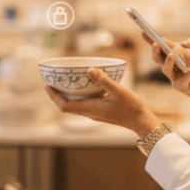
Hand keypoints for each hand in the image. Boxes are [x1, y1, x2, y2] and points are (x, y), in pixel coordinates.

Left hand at [44, 67, 160, 138]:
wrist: (142, 120)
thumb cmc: (132, 108)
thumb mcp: (118, 91)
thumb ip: (104, 80)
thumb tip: (89, 69)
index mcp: (91, 109)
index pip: (65, 106)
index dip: (54, 97)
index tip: (47, 86)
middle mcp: (90, 112)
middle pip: (68, 105)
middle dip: (58, 94)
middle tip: (53, 80)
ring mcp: (96, 111)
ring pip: (77, 103)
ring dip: (70, 93)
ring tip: (66, 79)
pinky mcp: (102, 109)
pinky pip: (87, 100)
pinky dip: (82, 92)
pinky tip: (88, 81)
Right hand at [140, 33, 189, 104]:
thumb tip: (184, 43)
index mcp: (177, 52)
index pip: (162, 45)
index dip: (151, 39)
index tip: (143, 31)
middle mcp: (173, 64)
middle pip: (158, 57)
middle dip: (155, 50)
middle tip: (156, 43)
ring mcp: (175, 76)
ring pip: (165, 69)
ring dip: (168, 62)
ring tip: (172, 55)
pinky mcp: (180, 86)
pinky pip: (182, 79)